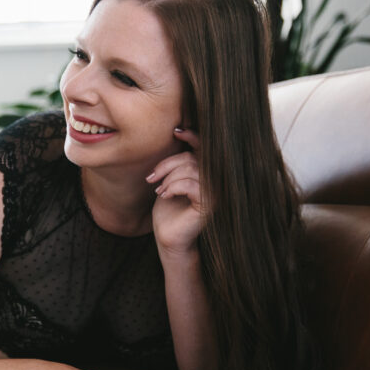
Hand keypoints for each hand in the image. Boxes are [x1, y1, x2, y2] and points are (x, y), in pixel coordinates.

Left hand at [148, 128, 204, 255]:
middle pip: (191, 158)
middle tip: (152, 178)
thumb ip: (179, 162)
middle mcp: (216, 181)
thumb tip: (177, 132)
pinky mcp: (210, 203)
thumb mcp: (171, 180)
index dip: (192, 136)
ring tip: (159, 190)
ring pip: (190, 169)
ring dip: (168, 178)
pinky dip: (173, 187)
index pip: (205, 148)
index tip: (175, 132)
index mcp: (208, 173)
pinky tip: (165, 196)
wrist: (168, 236)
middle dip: (167, 165)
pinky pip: (190, 184)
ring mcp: (216, 192)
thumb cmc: (169, 209)